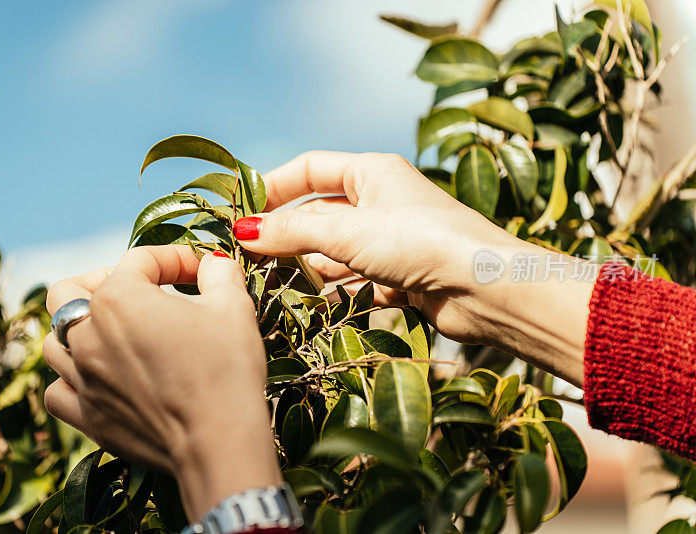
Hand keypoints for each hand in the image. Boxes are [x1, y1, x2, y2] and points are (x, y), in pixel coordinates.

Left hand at [43, 246, 280, 518]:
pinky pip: (57, 391)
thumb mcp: (233, 307)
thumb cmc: (226, 369)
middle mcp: (88, 335)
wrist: (218, 441)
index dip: (176, 259)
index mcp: (119, 299)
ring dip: (79, 330)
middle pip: (69, 291)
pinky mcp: (86, 417)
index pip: (140, 261)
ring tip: (113, 334)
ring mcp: (81, 378)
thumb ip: (218, 273)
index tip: (201, 273)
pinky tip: (98, 378)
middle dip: (100, 280)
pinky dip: (71, 380)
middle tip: (137, 290)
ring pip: (53, 341)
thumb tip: (214, 262)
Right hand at [234, 151, 591, 385]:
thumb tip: (242, 232)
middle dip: (286, 234)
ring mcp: (391, 241)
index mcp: (372, 173)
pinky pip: (356, 280)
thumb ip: (293, 231)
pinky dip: (336, 290)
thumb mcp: (348, 232)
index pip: (309, 170)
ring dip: (307, 265)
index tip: (239, 212)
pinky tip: (314, 303)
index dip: (272, 187)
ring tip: (271, 283)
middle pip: (319, 213)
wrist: (486, 289)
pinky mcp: (400, 277)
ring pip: (335, 250)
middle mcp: (382, 202)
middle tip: (248, 257)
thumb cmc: (421, 243)